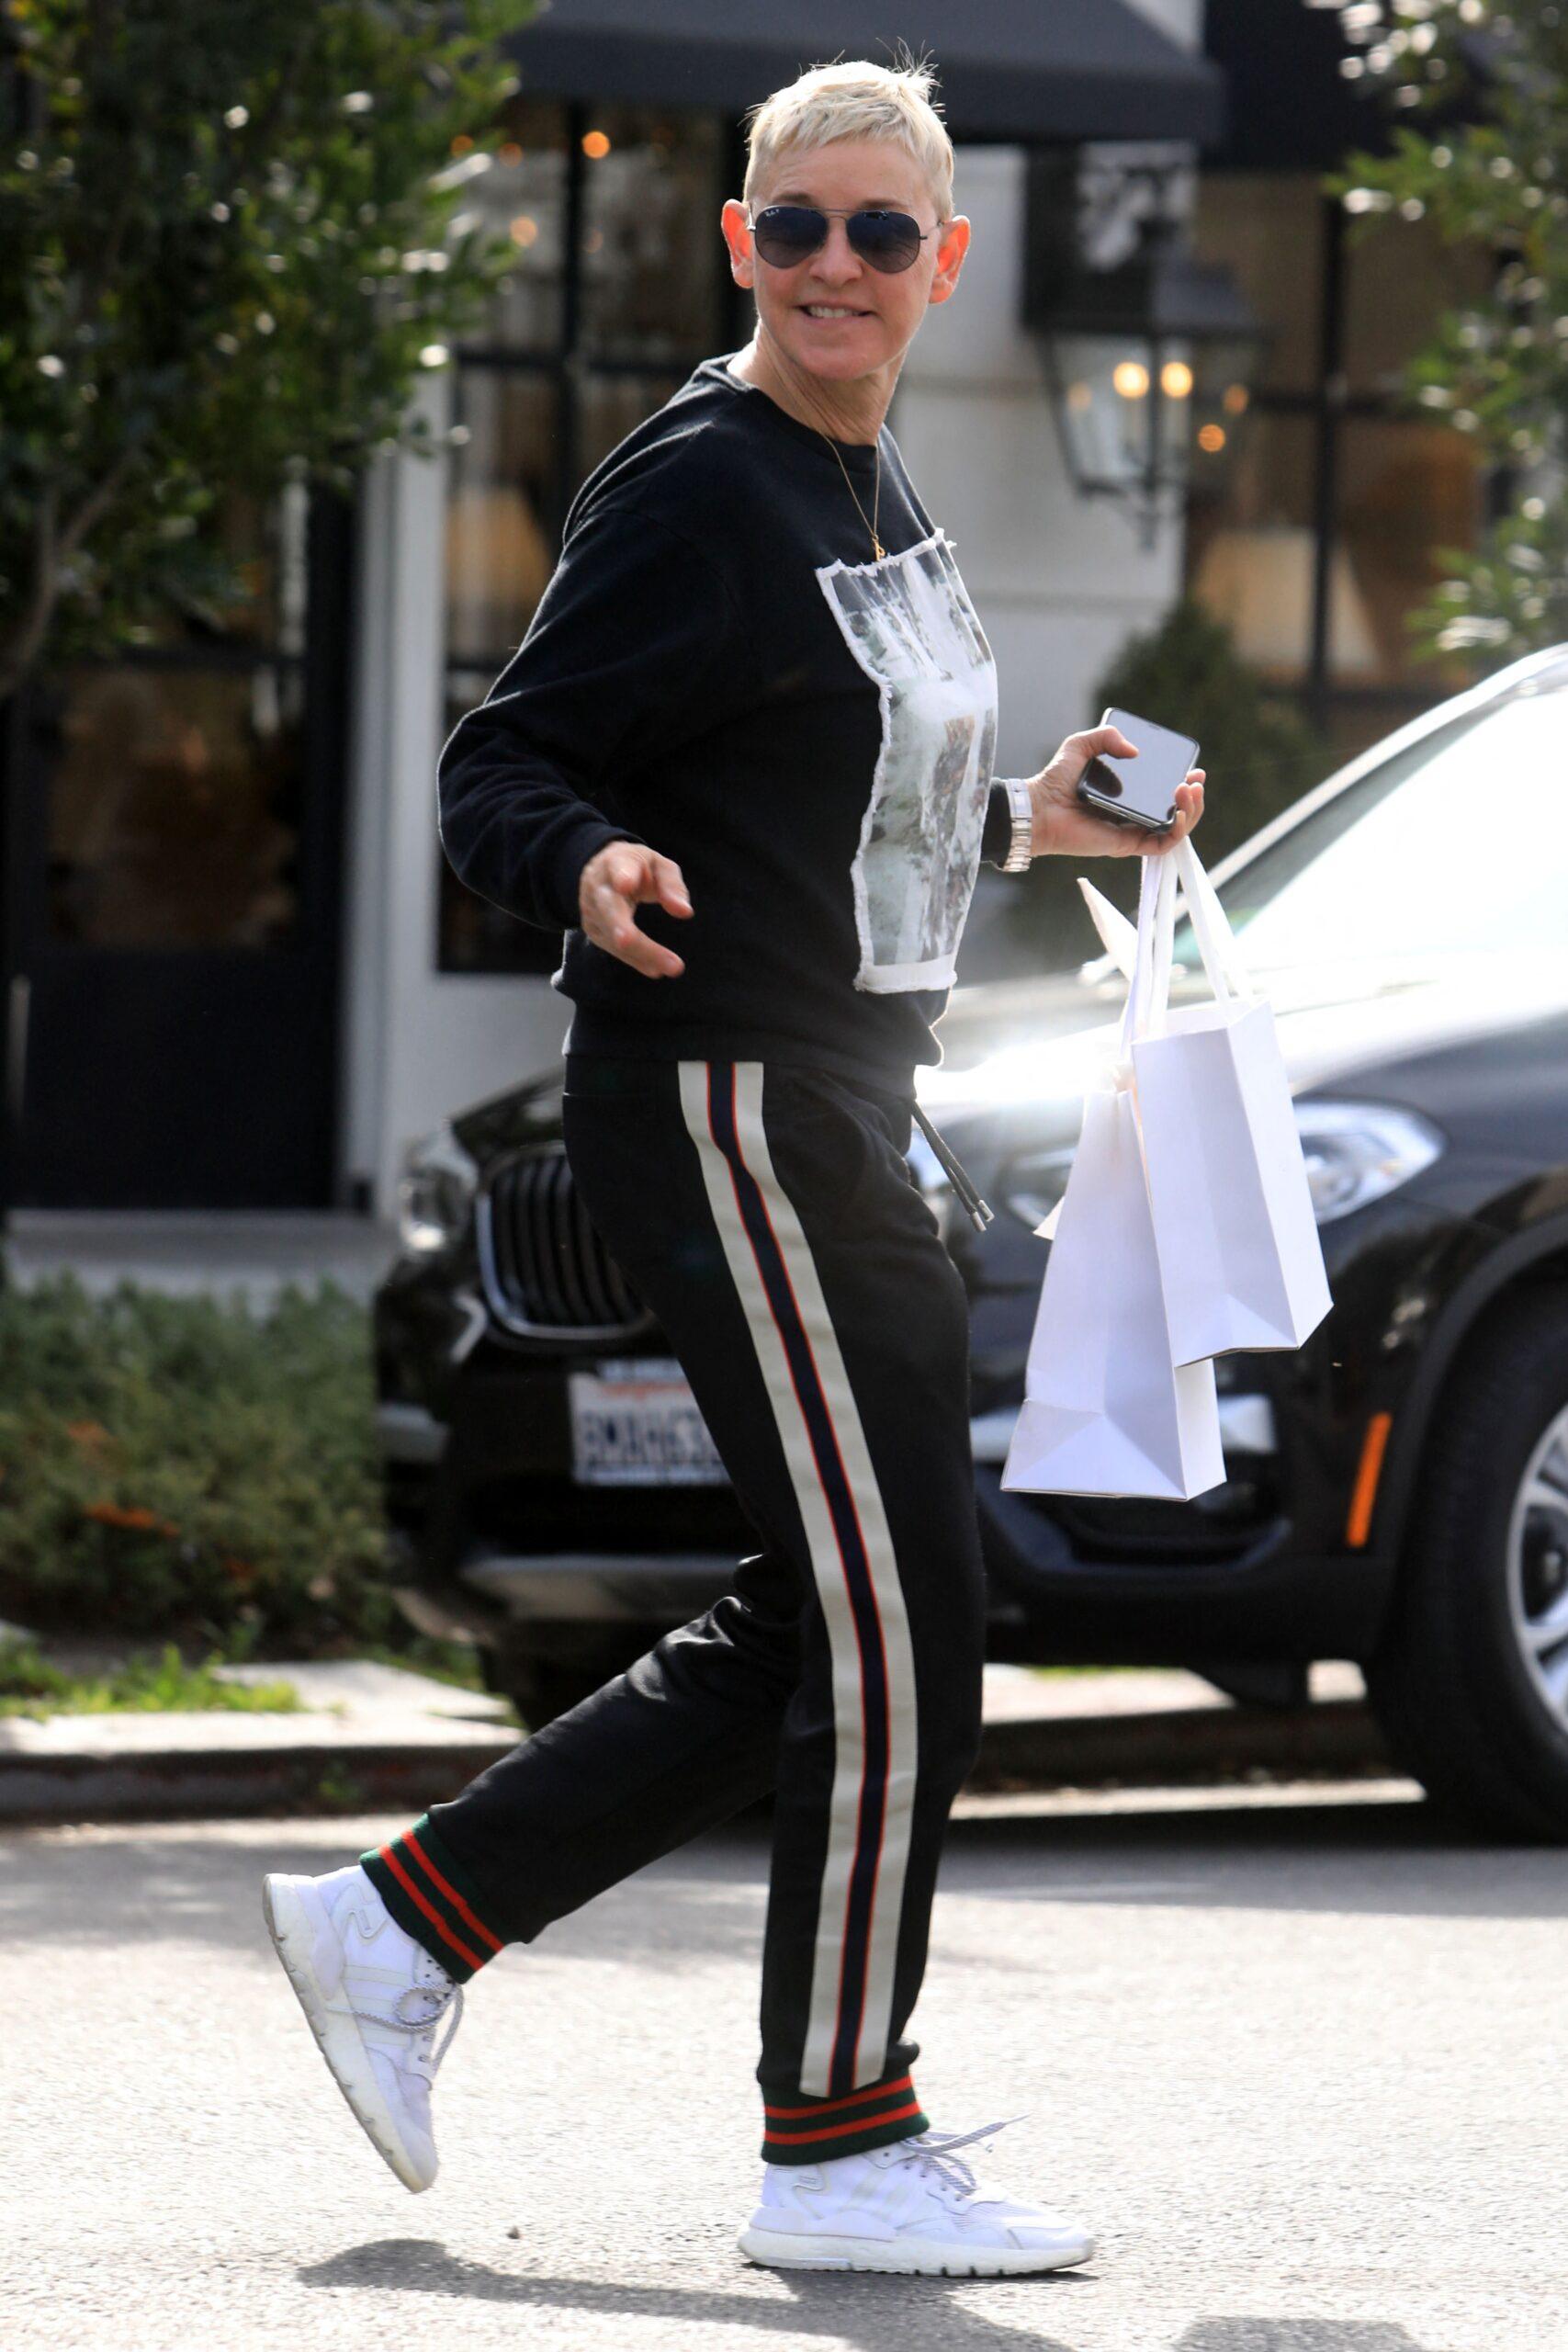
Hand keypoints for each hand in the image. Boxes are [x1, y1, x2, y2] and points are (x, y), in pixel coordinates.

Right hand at [578, 840, 692, 977]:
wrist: (601, 871)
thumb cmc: (636, 868)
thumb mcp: (658, 865)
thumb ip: (672, 885)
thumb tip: (684, 912)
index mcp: (616, 863)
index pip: (617, 868)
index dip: (621, 876)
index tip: (625, 884)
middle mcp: (598, 888)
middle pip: (610, 909)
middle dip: (621, 926)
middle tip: (629, 940)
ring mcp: (592, 911)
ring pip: (613, 936)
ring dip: (641, 953)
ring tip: (670, 967)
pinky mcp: (594, 931)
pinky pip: (615, 950)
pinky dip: (637, 960)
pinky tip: (656, 970)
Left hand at [1022, 726, 1204, 859]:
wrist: (1039, 807)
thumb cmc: (1055, 780)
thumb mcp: (1081, 745)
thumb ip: (1106, 736)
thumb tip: (1135, 750)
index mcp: (1128, 793)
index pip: (1164, 790)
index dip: (1184, 782)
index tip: (1192, 770)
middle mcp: (1133, 813)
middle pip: (1176, 811)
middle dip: (1193, 797)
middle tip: (1195, 781)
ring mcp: (1131, 830)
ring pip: (1175, 828)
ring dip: (1191, 811)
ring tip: (1189, 791)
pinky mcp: (1126, 845)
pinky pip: (1161, 844)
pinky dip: (1176, 831)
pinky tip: (1178, 813)